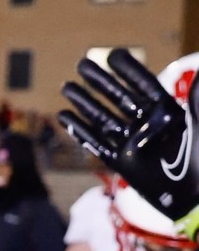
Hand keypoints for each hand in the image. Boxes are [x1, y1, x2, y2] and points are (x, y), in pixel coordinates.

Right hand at [59, 50, 198, 232]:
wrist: (195, 196)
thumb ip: (198, 97)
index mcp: (168, 113)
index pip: (144, 86)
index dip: (129, 71)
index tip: (114, 54)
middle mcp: (147, 125)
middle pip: (118, 98)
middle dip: (100, 81)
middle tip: (83, 62)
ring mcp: (132, 143)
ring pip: (103, 117)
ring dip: (85, 102)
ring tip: (67, 86)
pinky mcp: (121, 162)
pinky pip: (96, 144)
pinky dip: (79, 130)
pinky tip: (65, 116)